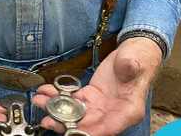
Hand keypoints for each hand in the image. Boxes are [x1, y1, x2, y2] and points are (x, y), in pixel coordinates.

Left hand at [33, 37, 161, 134]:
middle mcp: (113, 112)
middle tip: (48, 119)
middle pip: (88, 125)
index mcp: (128, 110)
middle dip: (66, 123)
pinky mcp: (91, 97)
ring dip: (57, 110)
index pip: (107, 128)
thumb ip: (129, 66)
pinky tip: (46, 92)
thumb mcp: (135, 60)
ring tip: (40, 101)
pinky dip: (58, 97)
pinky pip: (72, 100)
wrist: (134, 51)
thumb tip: (126, 67)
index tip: (71, 131)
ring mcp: (100, 106)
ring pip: (76, 114)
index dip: (89, 131)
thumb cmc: (139, 58)